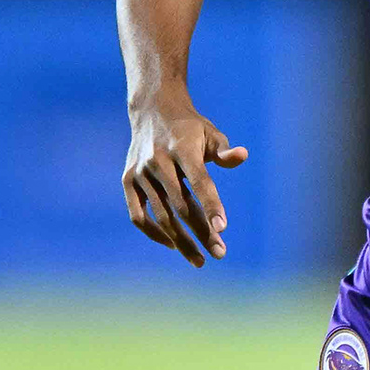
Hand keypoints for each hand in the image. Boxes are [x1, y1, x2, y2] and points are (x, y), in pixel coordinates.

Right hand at [122, 100, 248, 266]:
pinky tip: (172, 245)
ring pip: (161, 215)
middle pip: (181, 205)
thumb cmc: (189, 127)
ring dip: (181, 241)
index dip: (211, 206)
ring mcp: (140, 172)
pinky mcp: (128, 180)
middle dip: (201, 232)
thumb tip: (242, 156)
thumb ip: (224, 151)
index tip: (222, 229)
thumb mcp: (210, 133)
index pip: (199, 182)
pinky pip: (138, 215)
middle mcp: (158, 161)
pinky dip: (154, 233)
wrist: (152, 109)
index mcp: (182, 148)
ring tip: (200, 260)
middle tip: (220, 253)